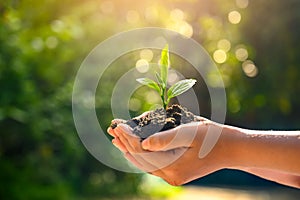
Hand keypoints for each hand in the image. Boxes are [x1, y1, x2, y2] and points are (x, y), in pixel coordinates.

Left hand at [107, 117, 230, 185]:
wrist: (231, 149)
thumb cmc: (212, 137)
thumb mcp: (190, 133)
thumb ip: (165, 139)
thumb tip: (143, 144)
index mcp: (173, 167)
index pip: (142, 152)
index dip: (128, 137)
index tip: (118, 125)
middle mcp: (171, 176)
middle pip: (140, 159)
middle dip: (125, 143)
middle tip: (112, 130)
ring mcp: (173, 176)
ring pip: (145, 164)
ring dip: (130, 149)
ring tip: (117, 139)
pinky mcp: (176, 172)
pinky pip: (153, 165)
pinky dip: (141, 155)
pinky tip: (135, 148)